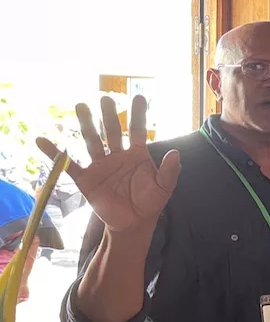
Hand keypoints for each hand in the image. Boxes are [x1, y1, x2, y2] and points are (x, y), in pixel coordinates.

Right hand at [35, 96, 180, 232]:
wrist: (132, 223)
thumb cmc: (149, 203)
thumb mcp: (164, 188)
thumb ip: (169, 171)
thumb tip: (175, 152)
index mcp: (137, 155)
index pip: (138, 131)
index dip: (138, 115)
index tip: (139, 97)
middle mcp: (117, 156)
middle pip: (113, 131)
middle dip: (109, 116)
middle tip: (105, 98)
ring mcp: (101, 165)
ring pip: (92, 141)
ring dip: (86, 125)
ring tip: (81, 106)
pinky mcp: (86, 178)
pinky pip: (69, 165)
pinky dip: (55, 154)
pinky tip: (43, 140)